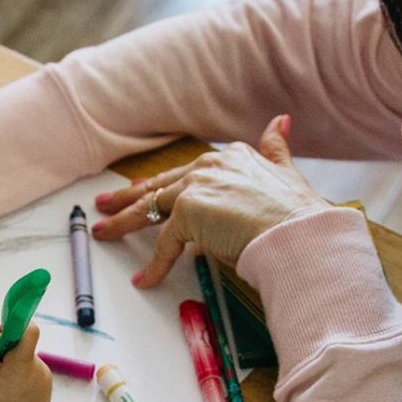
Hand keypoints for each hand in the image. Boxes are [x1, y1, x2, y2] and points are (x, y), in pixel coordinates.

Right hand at [0, 325, 51, 401]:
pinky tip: (9, 394)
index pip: (29, 330)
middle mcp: (39, 370)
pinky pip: (32, 370)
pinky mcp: (46, 387)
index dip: (14, 325)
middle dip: (6, 349)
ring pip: (26, 357)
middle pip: (24, 343)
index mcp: (21, 367)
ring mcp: (45, 379)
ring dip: (12, 363)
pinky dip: (19, 374)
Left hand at [91, 115, 331, 286]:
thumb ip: (277, 149)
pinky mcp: (188, 213)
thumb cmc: (298, 215)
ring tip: (102, 233)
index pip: (184, 173)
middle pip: (158, 186)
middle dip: (127, 197)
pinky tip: (145, 279)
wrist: (298, 234)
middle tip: (104, 204)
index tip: (142, 189)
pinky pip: (164, 244)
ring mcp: (196, 187)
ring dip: (122, 222)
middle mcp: (209, 165)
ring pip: (149, 208)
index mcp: (230, 157)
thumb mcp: (287, 173)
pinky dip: (154, 266)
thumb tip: (280, 122)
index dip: (160, 184)